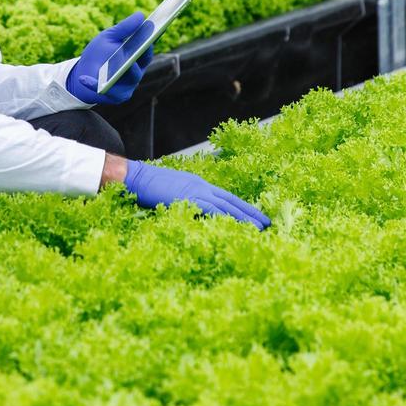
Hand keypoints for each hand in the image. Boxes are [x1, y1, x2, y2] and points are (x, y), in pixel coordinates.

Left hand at [66, 12, 155, 105]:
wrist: (81, 72)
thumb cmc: (98, 54)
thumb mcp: (109, 37)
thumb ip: (124, 28)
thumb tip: (141, 15)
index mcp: (137, 58)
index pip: (147, 50)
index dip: (152, 41)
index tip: (155, 30)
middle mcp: (136, 73)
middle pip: (141, 65)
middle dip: (141, 56)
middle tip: (141, 46)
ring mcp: (127, 86)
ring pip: (130, 78)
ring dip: (125, 71)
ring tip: (119, 65)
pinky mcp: (115, 96)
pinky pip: (107, 91)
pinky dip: (94, 85)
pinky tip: (84, 79)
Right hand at [122, 160, 270, 229]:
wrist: (138, 178)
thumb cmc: (150, 187)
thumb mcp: (173, 193)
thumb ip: (186, 202)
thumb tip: (194, 213)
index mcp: (199, 185)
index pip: (226, 197)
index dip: (243, 206)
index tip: (256, 215)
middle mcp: (202, 186)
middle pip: (231, 201)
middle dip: (250, 212)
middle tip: (267, 223)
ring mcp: (197, 191)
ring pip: (226, 206)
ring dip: (244, 217)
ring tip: (259, 228)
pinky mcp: (189, 198)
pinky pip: (211, 209)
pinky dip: (225, 217)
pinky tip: (236, 224)